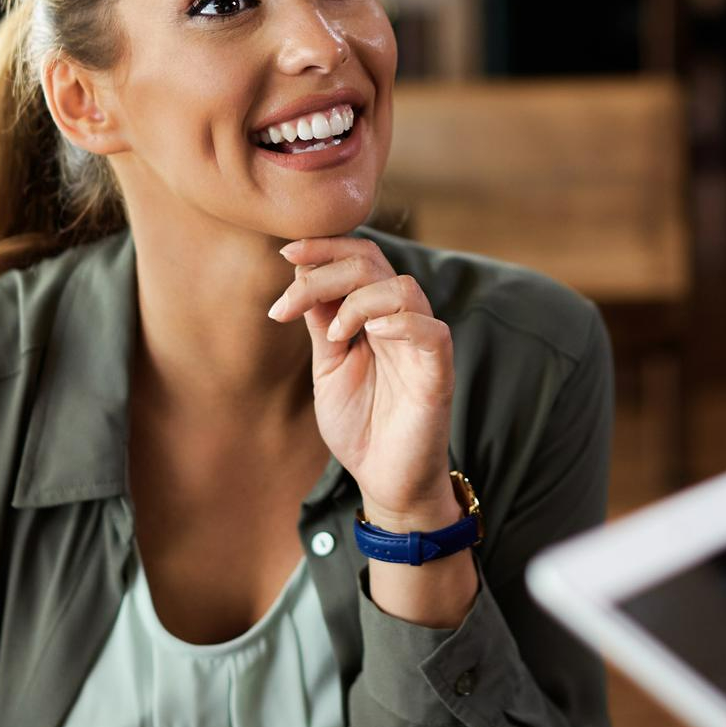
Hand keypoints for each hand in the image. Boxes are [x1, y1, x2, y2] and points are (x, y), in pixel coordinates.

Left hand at [268, 236, 455, 527]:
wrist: (384, 479)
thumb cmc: (359, 425)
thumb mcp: (327, 368)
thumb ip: (321, 323)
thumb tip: (301, 274)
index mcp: (374, 314)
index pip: (359, 257)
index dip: (325, 247)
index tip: (287, 254)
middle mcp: (400, 321)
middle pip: (374, 263)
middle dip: (325, 272)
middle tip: (290, 304)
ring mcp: (421, 344)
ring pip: (403, 288)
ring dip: (357, 301)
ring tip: (332, 336)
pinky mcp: (438, 372)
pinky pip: (430, 331)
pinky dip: (399, 323)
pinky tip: (368, 335)